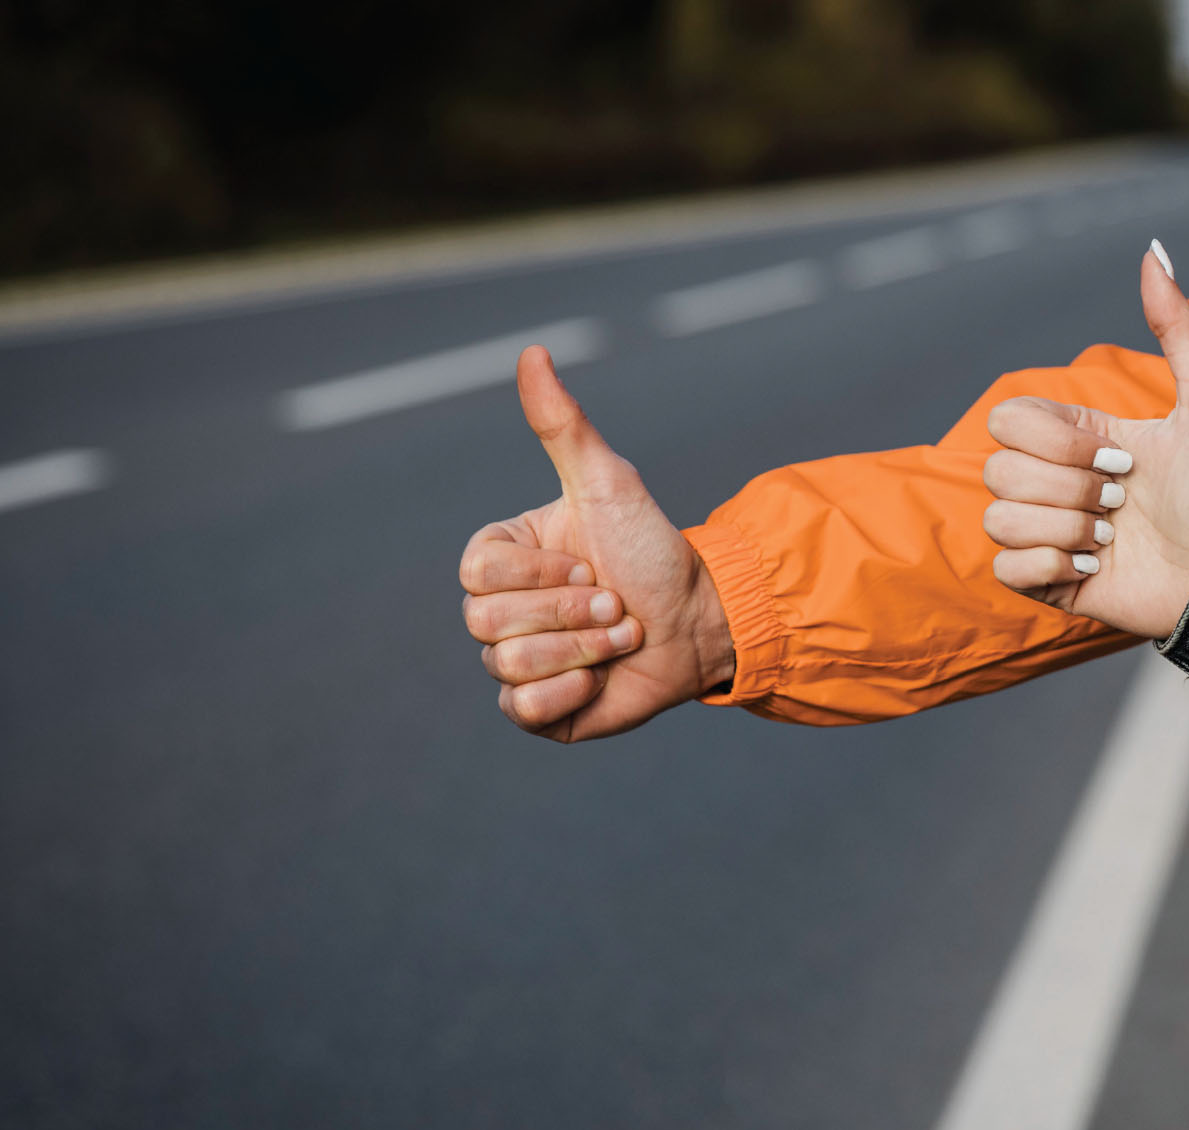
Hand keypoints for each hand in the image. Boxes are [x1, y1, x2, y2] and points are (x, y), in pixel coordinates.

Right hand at [458, 347, 734, 740]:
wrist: (704, 620)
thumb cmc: (654, 549)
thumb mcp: (609, 484)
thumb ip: (564, 426)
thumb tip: (533, 352)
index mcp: (504, 558)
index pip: (477, 573)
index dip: (539, 574)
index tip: (589, 564)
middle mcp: (503, 610)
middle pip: (484, 623)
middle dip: (569, 613)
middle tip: (616, 603)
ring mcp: (519, 663)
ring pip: (507, 666)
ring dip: (583, 650)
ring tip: (622, 635)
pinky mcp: (542, 711)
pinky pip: (523, 712)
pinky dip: (570, 693)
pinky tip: (602, 678)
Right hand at [981, 242, 1188, 638]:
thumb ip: (1178, 326)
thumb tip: (1154, 249)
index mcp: (1079, 437)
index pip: (1007, 419)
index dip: (1056, 440)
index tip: (1121, 459)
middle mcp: (1056, 482)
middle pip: (997, 469)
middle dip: (1068, 488)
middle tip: (1122, 501)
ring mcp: (1049, 533)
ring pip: (999, 519)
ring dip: (1065, 529)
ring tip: (1113, 539)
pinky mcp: (1051, 581)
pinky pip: (1004, 569)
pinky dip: (1050, 566)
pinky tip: (1095, 568)